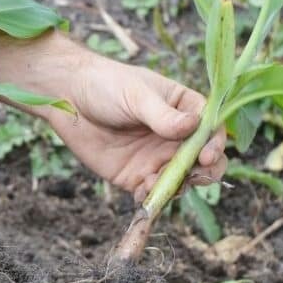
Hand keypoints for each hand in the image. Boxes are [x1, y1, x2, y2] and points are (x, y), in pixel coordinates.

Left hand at [45, 52, 226, 201]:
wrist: (68, 98)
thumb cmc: (106, 84)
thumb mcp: (137, 95)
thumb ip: (163, 116)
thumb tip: (193, 126)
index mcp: (184, 110)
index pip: (211, 130)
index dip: (215, 144)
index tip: (206, 155)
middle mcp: (175, 137)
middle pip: (203, 161)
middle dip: (204, 172)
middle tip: (194, 177)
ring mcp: (156, 158)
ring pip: (180, 181)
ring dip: (177, 187)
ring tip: (158, 181)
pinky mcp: (135, 176)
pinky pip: (151, 193)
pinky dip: (152, 197)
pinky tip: (143, 191)